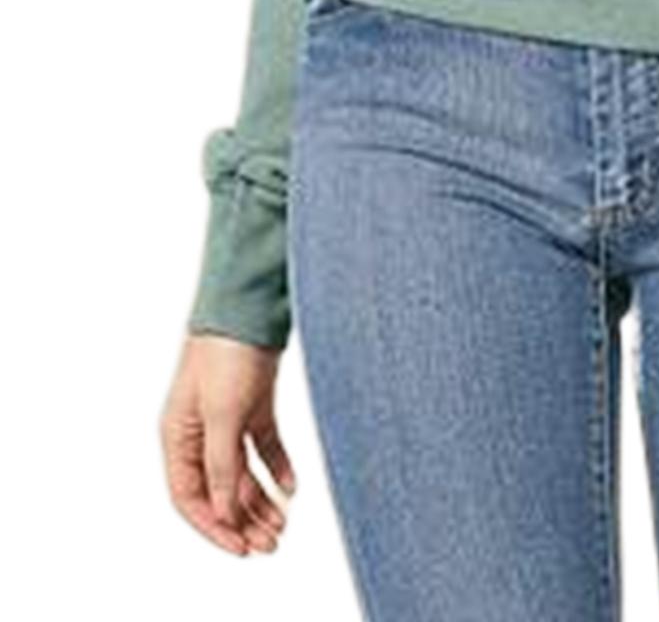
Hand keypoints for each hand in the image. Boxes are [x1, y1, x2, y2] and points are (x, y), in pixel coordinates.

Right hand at [160, 332, 295, 555]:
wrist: (250, 300)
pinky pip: (263, 445)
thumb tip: (224, 511)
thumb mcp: (223, 414)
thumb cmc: (226, 350)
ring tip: (283, 524)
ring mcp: (227, 415)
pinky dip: (277, 467)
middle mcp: (199, 430)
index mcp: (178, 435)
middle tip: (271, 543)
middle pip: (219, 489)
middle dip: (243, 519)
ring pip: (242, 472)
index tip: (242, 547)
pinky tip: (292, 486)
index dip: (214, 526)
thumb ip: (222, 464)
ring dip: (261, 499)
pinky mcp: (253, 401)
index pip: (190, 497)